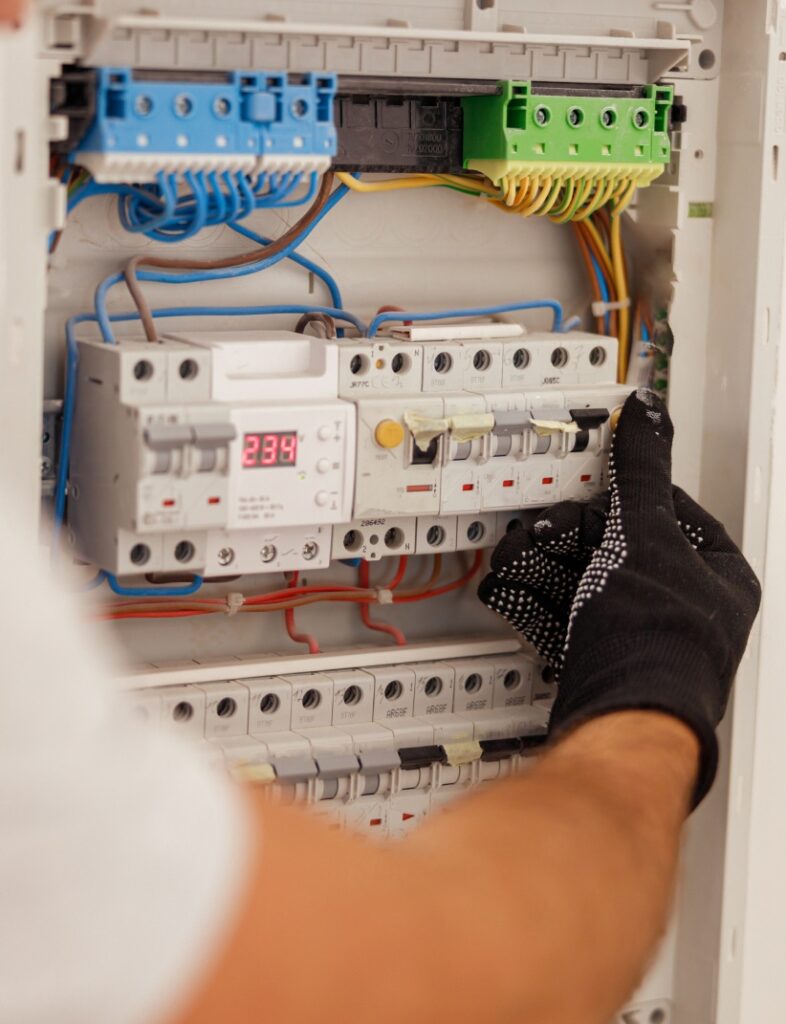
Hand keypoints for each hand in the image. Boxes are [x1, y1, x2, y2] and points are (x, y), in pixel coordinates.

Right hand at [479, 390, 760, 804]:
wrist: (623, 716)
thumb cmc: (656, 637)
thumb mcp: (645, 531)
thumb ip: (642, 472)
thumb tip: (649, 420)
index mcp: (720, 575)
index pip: (674, 512)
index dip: (626, 496)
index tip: (593, 488)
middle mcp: (689, 608)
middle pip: (619, 549)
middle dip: (567, 536)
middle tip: (539, 528)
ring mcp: (646, 638)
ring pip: (589, 584)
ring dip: (544, 564)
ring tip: (514, 554)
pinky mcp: (607, 661)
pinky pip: (572, 616)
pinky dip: (541, 598)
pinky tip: (511, 586)